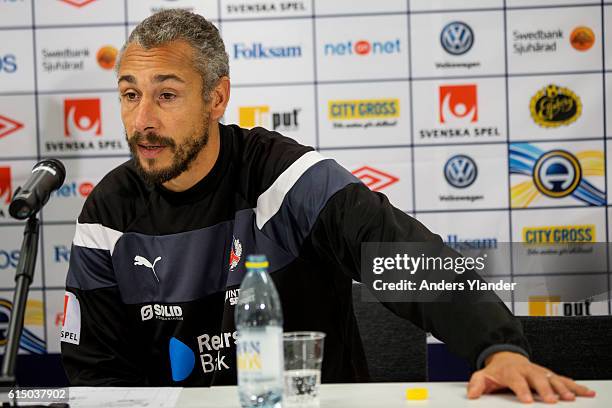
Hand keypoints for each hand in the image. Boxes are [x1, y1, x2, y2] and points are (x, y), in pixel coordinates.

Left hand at [467, 351, 595, 402]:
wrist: (506, 356)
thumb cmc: (497, 371)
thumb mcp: (483, 376)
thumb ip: (477, 384)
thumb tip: (471, 395)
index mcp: (511, 371)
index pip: (516, 381)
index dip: (522, 390)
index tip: (527, 400)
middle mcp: (527, 370)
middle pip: (537, 379)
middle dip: (545, 389)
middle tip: (551, 400)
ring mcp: (539, 371)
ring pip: (552, 379)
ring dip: (562, 388)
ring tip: (569, 398)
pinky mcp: (548, 374)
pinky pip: (563, 379)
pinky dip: (574, 386)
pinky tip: (584, 392)